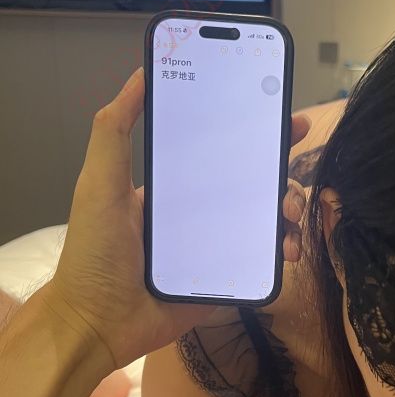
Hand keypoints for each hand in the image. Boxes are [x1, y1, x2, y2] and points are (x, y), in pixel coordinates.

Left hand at [44, 67, 310, 371]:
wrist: (99, 323)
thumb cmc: (96, 251)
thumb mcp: (99, 183)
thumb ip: (114, 131)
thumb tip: (141, 73)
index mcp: (176, 185)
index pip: (222, 149)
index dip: (254, 131)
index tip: (283, 116)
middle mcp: (201, 211)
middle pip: (254, 181)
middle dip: (282, 169)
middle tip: (296, 162)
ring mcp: (218, 245)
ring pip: (267, 217)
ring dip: (289, 208)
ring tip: (291, 213)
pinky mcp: (228, 276)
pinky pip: (264, 257)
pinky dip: (283, 249)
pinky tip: (287, 250)